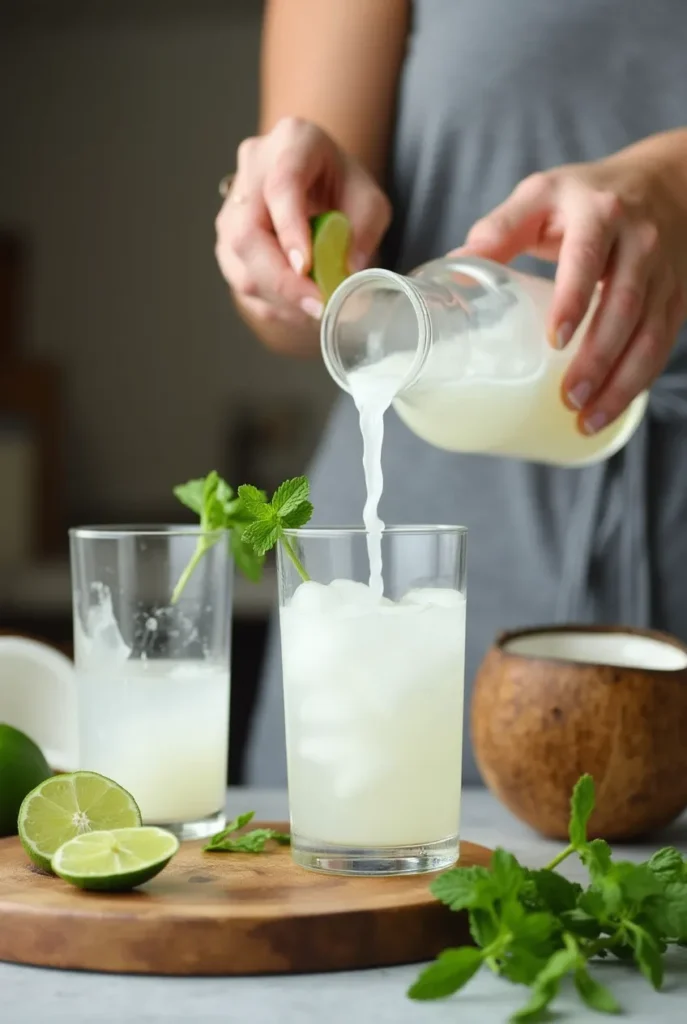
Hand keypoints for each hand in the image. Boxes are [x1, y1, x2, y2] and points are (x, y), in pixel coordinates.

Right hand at [215, 117, 390, 326]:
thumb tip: (347, 271)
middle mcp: (253, 167)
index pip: (281, 186)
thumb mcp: (370, 201)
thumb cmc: (344, 188)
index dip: (290, 229)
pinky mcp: (226, 237)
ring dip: (277, 295)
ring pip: (238, 260)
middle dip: (281, 279)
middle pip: (247, 231)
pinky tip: (297, 305)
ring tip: (314, 308)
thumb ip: (363, 231)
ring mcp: (232, 203)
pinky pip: (239, 278)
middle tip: (317, 305)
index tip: (305, 266)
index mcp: (294, 141)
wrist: (317, 185)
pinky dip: (270, 302)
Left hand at [457, 144, 686, 432]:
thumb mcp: (541, 195)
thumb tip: (455, 263)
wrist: (665, 182)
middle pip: (624, 306)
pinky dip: (639, 381)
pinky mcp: (676, 299)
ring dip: (622, 383)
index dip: (574, 298)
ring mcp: (662, 274)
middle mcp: (638, 243)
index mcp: (598, 215)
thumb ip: (500, 228)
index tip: (555, 339)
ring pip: (650, 334)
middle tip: (569, 398)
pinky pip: (663, 345)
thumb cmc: (587, 195)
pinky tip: (611, 409)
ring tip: (587, 420)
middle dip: (598, 358)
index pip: (589, 259)